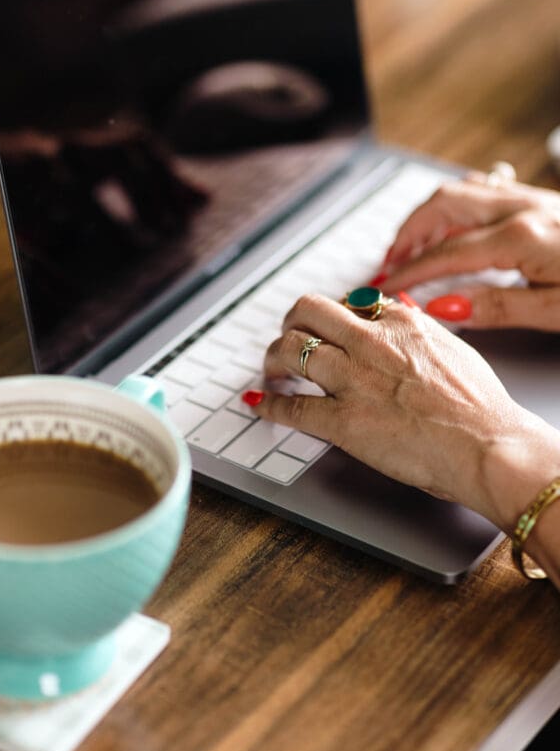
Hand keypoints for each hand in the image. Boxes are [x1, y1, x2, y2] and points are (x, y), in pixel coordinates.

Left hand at [254, 293, 559, 530]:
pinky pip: (292, 406)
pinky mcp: (342, 422)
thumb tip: (402, 310)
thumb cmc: (482, 408)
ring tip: (272, 369)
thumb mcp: (454, 348)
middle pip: (307, 311)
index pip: (349, 303)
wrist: (488, 447)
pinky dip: (270, 404)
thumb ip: (421, 329)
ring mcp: (353, 380)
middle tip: (288, 336)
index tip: (326, 327)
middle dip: (291, 322)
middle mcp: (371, 343)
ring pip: (290, 349)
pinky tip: (261, 404)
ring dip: (274, 359)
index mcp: (400, 323)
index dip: (333, 317)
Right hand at [381, 174, 559, 329]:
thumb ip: (499, 307)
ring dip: (430, 216)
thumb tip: (446, 306)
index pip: (448, 252)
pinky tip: (453, 228)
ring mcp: (534, 198)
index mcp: (523, 237)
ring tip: (414, 247)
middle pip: (444, 204)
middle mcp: (524, 207)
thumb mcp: (555, 310)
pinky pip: (484, 192)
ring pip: (462, 192)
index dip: (412, 270)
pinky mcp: (542, 200)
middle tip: (391, 260)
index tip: (389, 284)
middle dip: (409, 231)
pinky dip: (456, 208)